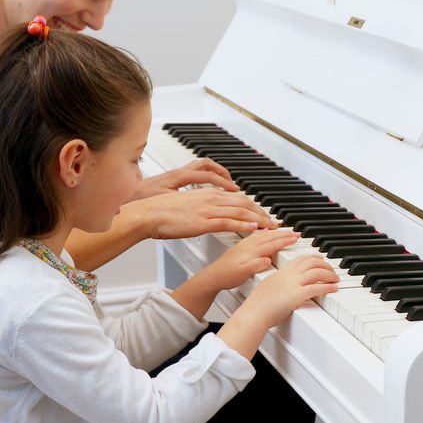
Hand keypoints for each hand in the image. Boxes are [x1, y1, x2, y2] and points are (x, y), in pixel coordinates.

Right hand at [128, 188, 275, 239]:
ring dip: (258, 219)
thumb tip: (211, 213)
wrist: (149, 214)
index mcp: (208, 194)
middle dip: (261, 212)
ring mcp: (208, 210)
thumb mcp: (188, 205)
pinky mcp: (203, 222)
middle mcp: (211, 199)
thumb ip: (203, 207)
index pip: (237, 198)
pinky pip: (228, 222)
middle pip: (244, 203)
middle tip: (273, 221)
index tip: (263, 213)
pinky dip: (243, 225)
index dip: (254, 206)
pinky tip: (253, 228)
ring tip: (269, 226)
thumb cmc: (164, 212)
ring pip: (240, 212)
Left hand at [129, 159, 236, 201]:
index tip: (234, 190)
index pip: (208, 176)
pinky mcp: (172, 179)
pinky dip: (204, 176)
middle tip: (232, 183)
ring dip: (214, 172)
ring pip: (200, 166)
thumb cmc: (140, 199)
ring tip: (223, 181)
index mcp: (179, 176)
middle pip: (207, 165)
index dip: (223, 183)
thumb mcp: (166, 200)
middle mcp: (179, 172)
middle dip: (222, 173)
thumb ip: (183, 201)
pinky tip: (205, 187)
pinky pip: (194, 172)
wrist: (125, 198)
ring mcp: (176, 174)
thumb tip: (197, 204)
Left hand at [198, 229, 300, 290]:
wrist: (212, 277)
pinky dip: (263, 231)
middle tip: (295, 232)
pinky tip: (264, 230)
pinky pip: (255, 234)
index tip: (296, 237)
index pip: (273, 243)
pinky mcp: (241, 246)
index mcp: (251, 251)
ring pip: (263, 234)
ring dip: (275, 230)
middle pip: (270, 236)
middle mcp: (248, 245)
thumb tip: (268, 260)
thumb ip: (256, 265)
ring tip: (284, 228)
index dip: (286, 240)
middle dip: (284, 233)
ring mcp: (244, 244)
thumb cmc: (227, 276)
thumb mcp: (243, 274)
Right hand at [235, 255, 338, 327]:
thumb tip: (283, 289)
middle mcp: (289, 275)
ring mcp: (293, 283)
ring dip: (329, 274)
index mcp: (281, 272)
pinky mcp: (297, 295)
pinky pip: (317, 288)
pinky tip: (333, 288)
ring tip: (336, 279)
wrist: (254, 312)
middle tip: (332, 270)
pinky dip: (328, 287)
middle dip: (325, 264)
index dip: (313, 257)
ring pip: (317, 272)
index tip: (320, 258)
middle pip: (311, 262)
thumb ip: (278, 285)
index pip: (300, 258)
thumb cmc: (258, 305)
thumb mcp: (268, 287)